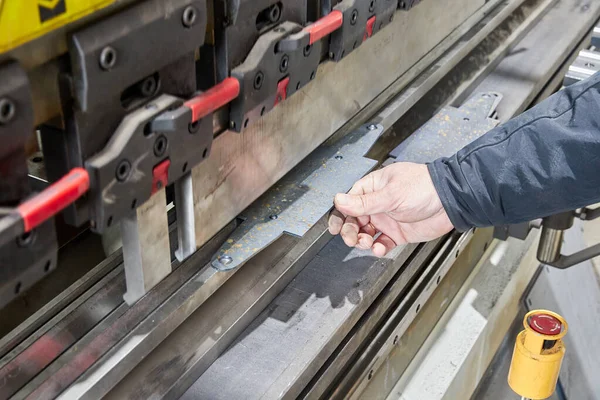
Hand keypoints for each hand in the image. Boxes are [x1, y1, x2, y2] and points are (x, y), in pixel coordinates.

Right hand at [328, 162, 453, 255]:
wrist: (451, 201)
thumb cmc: (424, 187)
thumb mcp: (391, 194)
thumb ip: (364, 202)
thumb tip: (339, 200)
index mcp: (372, 188)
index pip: (348, 202)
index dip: (340, 215)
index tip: (334, 227)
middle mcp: (377, 204)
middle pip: (354, 220)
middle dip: (350, 231)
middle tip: (352, 238)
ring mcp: (387, 219)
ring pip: (365, 234)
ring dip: (362, 241)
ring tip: (367, 243)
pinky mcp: (397, 233)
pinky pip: (382, 243)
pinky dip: (378, 248)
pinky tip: (379, 248)